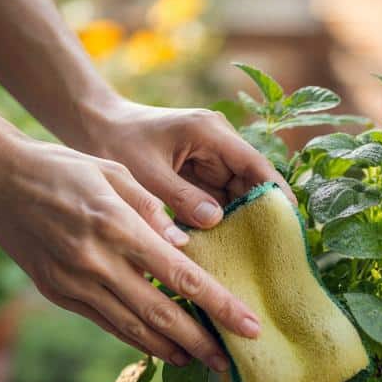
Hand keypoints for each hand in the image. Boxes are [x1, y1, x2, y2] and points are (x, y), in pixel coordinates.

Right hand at [0, 134, 257, 370]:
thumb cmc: (62, 168)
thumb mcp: (114, 172)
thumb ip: (152, 209)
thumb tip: (187, 246)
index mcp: (118, 227)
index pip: (182, 277)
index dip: (219, 307)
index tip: (249, 325)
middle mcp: (97, 262)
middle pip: (162, 314)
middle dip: (202, 342)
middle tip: (231, 364)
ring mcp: (75, 283)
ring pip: (133, 328)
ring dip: (171, 349)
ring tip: (201, 361)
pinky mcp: (59, 294)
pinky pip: (106, 323)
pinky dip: (137, 338)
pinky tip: (161, 346)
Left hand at [76, 101, 295, 240]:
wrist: (91, 124)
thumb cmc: (114, 140)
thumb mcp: (145, 172)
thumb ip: (180, 197)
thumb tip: (217, 221)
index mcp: (210, 133)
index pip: (256, 166)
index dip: (276, 195)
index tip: (290, 224)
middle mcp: (217, 144)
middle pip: (252, 183)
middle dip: (261, 215)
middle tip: (272, 252)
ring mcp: (209, 159)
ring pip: (237, 195)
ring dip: (241, 222)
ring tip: (252, 257)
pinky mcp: (198, 173)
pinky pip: (218, 200)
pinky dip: (222, 222)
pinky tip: (226, 248)